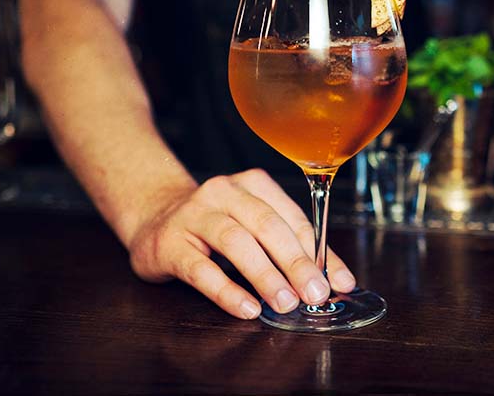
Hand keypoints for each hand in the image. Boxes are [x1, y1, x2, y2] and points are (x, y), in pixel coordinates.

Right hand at [128, 168, 356, 318]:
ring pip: (235, 242)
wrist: (153, 217)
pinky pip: (200, 268)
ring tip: (285, 302)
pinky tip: (247, 308)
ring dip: (264, 275)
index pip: (293, 218)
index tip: (340, 282)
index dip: (320, 251)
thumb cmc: (215, 226)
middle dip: (296, 261)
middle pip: (266, 225)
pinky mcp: (169, 243)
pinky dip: (226, 290)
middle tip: (315, 293)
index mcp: (253, 185)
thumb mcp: (252, 226)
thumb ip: (289, 247)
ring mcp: (194, 215)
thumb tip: (333, 279)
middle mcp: (224, 192)